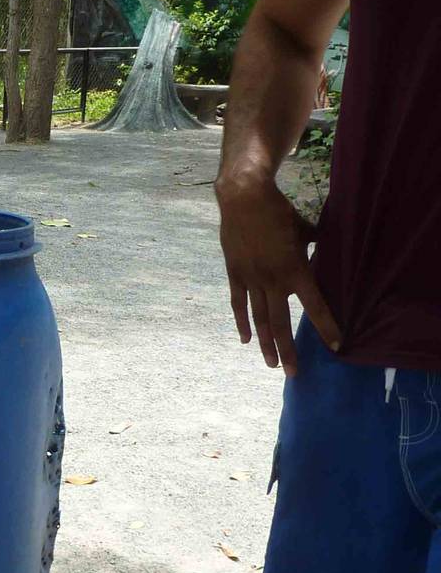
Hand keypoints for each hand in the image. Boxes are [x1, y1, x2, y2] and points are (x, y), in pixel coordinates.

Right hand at [217, 177, 341, 374]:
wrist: (244, 199)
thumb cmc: (279, 212)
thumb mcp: (304, 229)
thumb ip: (316, 245)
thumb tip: (329, 250)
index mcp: (295, 269)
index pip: (315, 305)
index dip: (327, 326)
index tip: (336, 345)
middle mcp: (273, 280)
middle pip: (280, 323)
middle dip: (288, 350)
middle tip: (293, 373)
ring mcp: (251, 280)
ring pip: (259, 319)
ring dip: (265, 344)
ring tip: (271, 364)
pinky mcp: (235, 274)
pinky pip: (238, 304)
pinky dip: (242, 322)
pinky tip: (245, 340)